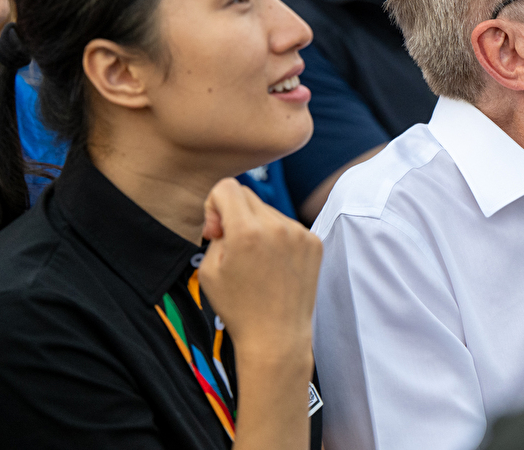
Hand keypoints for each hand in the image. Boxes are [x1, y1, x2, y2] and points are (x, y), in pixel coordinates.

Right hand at [197, 179, 321, 360]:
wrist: (276, 336)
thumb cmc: (238, 307)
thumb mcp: (209, 268)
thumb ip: (216, 230)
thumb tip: (227, 215)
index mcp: (247, 231)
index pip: (227, 187)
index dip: (214, 205)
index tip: (216, 232)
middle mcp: (277, 226)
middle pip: (248, 196)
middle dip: (235, 215)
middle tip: (233, 247)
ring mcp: (300, 233)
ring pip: (269, 211)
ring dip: (258, 226)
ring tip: (257, 261)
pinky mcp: (314, 241)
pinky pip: (288, 225)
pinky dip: (278, 238)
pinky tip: (275, 265)